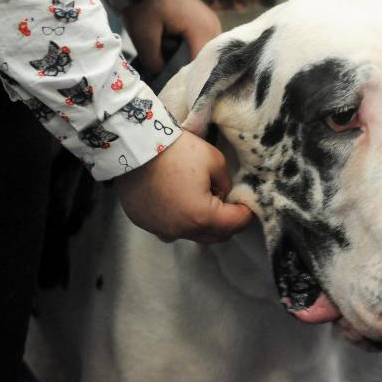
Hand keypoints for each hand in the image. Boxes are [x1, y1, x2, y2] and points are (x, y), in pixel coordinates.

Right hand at [115, 130, 252, 243]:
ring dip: (202, 222)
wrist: (136, 146)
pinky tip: (177, 199)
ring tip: (199, 198)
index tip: (244, 202)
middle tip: (227, 203)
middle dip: (227, 222)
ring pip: (193, 234)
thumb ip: (227, 184)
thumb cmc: (177, 151)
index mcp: (202, 216)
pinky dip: (179, 219)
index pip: (236, 223)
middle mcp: (181, 230)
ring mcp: (160, 229)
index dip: (245, 212)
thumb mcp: (215, 161)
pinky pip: (170, 228)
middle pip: (216, 236)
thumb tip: (224, 196)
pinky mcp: (145, 223)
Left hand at [122, 0, 221, 74]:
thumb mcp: (144, 35)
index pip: (202, 67)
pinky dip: (193, 53)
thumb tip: (163, 78)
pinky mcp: (207, 22)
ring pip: (207, 55)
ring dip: (193, 62)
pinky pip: (204, 45)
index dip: (189, 81)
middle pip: (208, 62)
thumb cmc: (147, 4)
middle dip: (191, 73)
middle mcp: (215, 29)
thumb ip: (154, 61)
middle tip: (173, 82)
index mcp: (203, 31)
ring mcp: (213, 24)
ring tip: (175, 70)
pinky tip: (179, 57)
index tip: (175, 90)